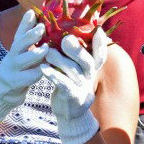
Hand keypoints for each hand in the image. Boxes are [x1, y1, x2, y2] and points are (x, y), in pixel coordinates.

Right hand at [0, 10, 47, 121]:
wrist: (2, 94)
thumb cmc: (18, 72)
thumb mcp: (21, 56)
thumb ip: (29, 45)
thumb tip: (41, 26)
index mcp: (14, 50)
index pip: (18, 33)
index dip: (25, 23)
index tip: (32, 12)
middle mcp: (11, 57)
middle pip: (19, 43)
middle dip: (30, 35)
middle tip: (42, 27)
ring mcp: (11, 70)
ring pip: (23, 59)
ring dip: (36, 53)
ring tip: (46, 48)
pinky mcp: (15, 83)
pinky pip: (28, 77)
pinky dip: (38, 72)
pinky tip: (47, 69)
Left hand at [40, 29, 107, 143]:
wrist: (70, 113)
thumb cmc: (70, 85)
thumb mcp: (77, 71)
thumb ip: (76, 55)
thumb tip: (70, 32)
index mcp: (91, 68)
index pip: (100, 55)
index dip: (101, 43)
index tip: (98, 30)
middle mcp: (89, 76)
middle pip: (87, 61)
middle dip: (77, 49)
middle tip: (66, 39)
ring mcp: (82, 87)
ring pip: (72, 71)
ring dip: (59, 60)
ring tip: (47, 52)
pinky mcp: (72, 97)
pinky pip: (63, 85)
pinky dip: (54, 76)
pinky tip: (43, 68)